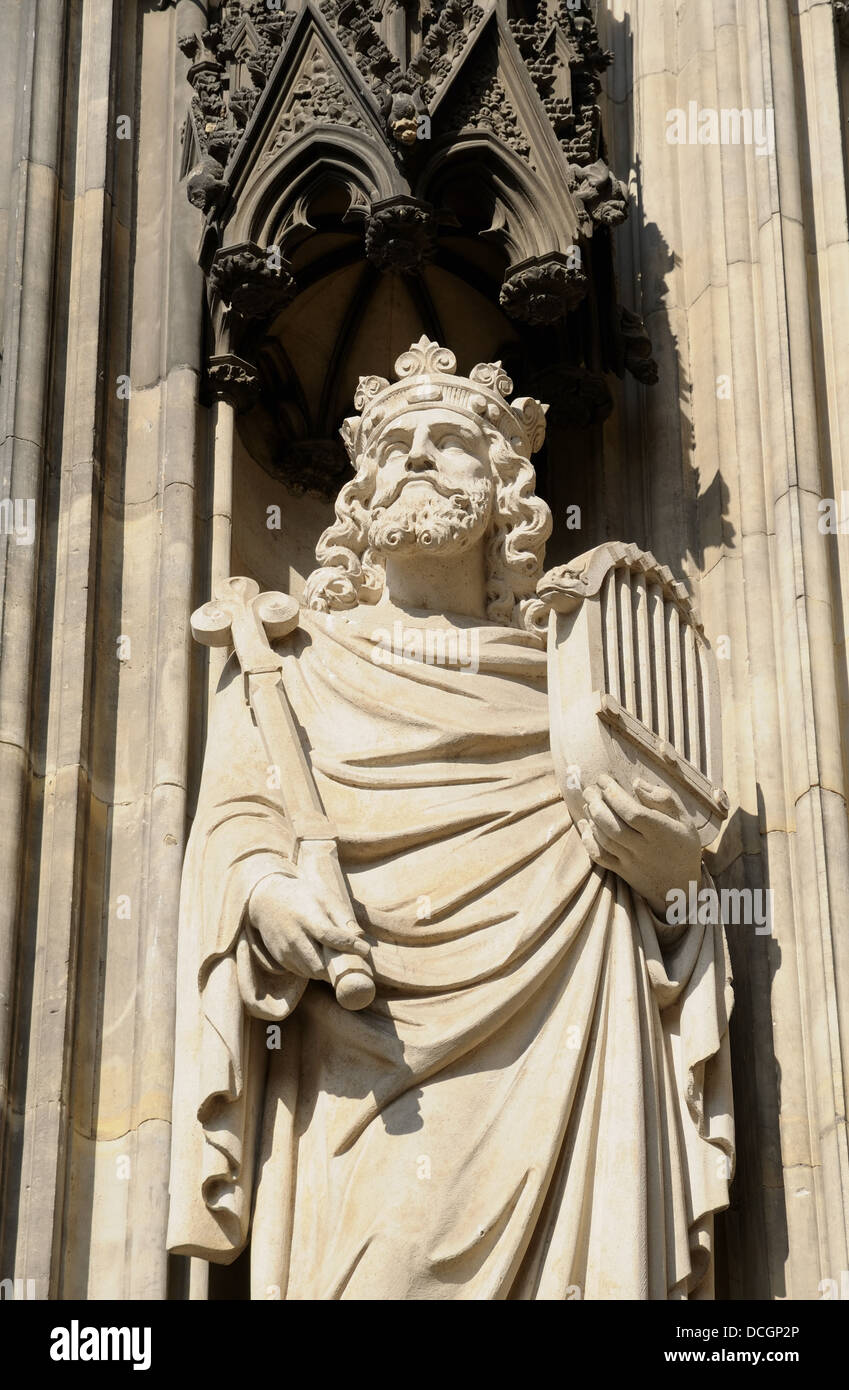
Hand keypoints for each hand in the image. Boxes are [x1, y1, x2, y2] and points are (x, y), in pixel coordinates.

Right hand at [248, 873, 369, 979]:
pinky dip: (316, 970)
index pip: (329, 936)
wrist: (266, 901)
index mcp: (307, 916)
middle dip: (340, 966)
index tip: (365, 950)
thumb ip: (343, 917)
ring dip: (329, 971)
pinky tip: (322, 959)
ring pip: (313, 972)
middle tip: (354, 962)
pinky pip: (303, 972)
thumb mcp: (324, 897)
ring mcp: (285, 950)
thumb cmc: (302, 897)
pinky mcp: (281, 958)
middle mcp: (294, 936)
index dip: (349, 945)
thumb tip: (360, 937)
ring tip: (340, 961)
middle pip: (320, 962)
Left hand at [576, 773, 701, 917]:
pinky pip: (600, 857)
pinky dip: (589, 841)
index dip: (614, 794)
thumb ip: (664, 799)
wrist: (681, 888)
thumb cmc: (684, 847)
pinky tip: (585, 825)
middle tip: (589, 789)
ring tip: (588, 803)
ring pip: (605, 839)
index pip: (632, 812)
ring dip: (592, 819)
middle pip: (613, 825)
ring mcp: (631, 862)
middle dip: (596, 804)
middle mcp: (644, 848)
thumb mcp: (685, 820)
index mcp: (661, 833)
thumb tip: (636, 782)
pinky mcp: (622, 872)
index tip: (603, 779)